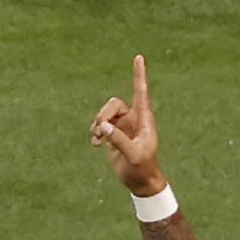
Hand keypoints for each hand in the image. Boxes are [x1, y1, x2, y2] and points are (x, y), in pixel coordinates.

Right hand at [91, 54, 167, 197]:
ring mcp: (123, 125)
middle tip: (99, 129)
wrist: (140, 182)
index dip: (139, 75)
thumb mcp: (133, 155)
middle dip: (103, 114)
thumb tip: (102, 126)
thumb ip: (118, 140)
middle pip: (113, 103)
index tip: (139, 57)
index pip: (141, 92)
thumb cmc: (143, 168)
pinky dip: (95, 132)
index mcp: (144, 119)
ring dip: (97, 124)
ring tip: (95, 139)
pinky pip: (100, 125)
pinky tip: (95, 143)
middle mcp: (133, 118)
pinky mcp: (114, 134)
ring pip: (105, 113)